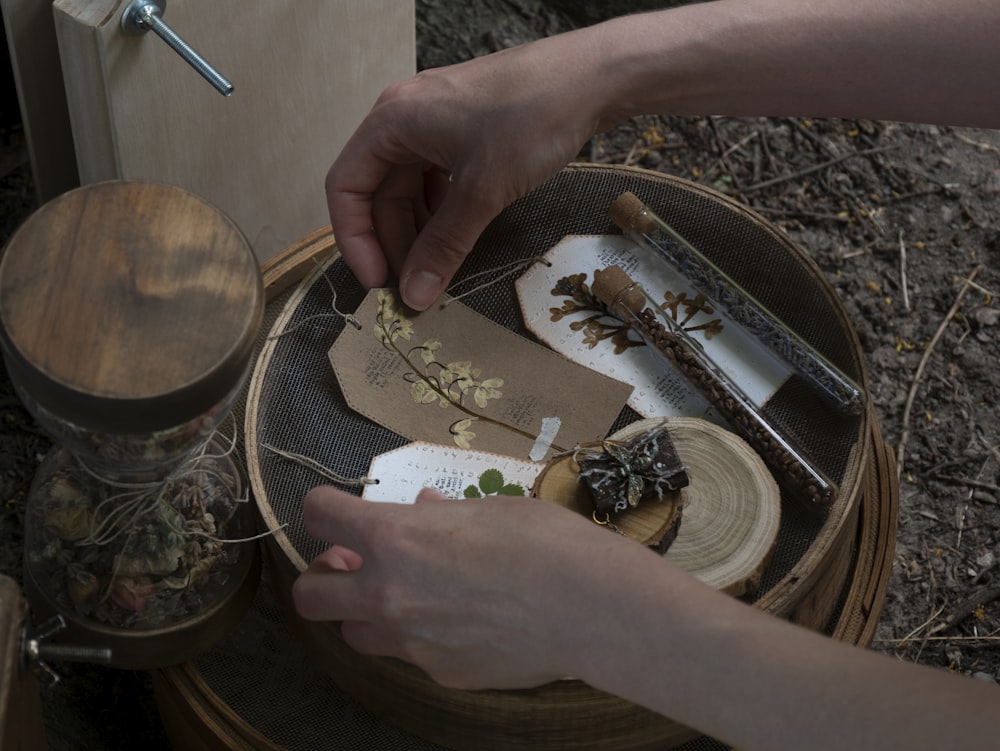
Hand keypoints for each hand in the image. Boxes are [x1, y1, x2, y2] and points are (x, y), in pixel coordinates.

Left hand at [291, 485, 633, 689]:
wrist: (588, 606)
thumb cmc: (543, 541)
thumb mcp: (488, 510)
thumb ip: (441, 514)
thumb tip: (424, 507)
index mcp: (393, 537)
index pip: (319, 515)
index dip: (323, 509)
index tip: (338, 512)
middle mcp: (387, 593)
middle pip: (309, 596)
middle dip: (322, 578)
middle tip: (355, 566)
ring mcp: (411, 642)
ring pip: (354, 635)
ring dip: (366, 613)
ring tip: (408, 597)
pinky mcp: (441, 672)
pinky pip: (411, 656)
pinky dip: (421, 638)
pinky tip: (463, 624)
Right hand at [325, 33, 606, 309]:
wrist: (594, 77)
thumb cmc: (533, 117)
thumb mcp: (482, 190)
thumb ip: (444, 245)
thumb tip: (415, 295)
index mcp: (392, 121)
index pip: (346, 188)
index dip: (355, 240)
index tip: (379, 282)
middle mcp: (406, 118)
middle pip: (378, 192)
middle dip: (393, 242)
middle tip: (414, 286)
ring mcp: (437, 123)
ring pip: (410, 189)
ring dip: (419, 232)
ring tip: (436, 270)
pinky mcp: (466, 130)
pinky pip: (438, 179)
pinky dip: (443, 213)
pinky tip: (458, 239)